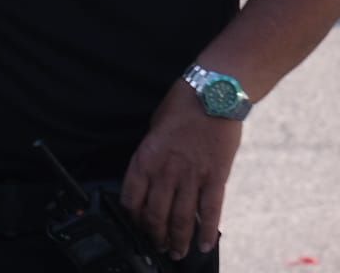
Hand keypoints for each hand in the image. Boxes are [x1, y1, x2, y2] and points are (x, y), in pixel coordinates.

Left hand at [120, 85, 241, 259]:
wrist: (213, 95)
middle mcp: (166, 171)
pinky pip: (210, 212)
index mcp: (145, 158)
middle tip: (157, 246)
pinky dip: (207, 232)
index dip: (133, 218)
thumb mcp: (154, 130)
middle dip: (155, 236)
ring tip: (176, 253)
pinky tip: (203, 245)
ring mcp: (192, 177)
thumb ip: (152, 156)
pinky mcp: (216, 178)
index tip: (136, 227)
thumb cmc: (181, 107)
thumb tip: (151, 177)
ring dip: (177, 240)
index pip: (131, 198)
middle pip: (156, 214)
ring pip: (181, 219)